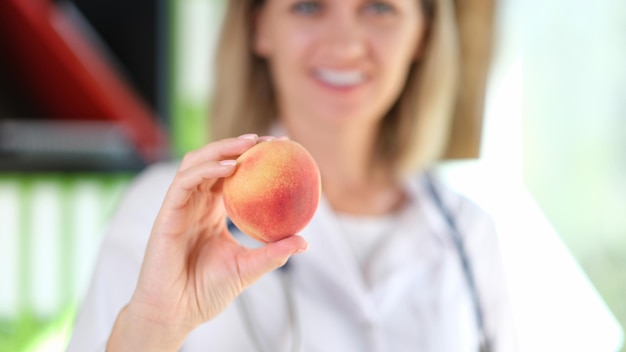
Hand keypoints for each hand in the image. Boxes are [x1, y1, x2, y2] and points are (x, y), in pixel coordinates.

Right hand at [107, 134, 307, 350]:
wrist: (176, 314)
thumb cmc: (207, 292)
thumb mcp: (247, 268)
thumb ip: (272, 254)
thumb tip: (304, 241)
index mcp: (212, 211)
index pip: (232, 175)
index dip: (253, 159)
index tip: (281, 150)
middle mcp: (196, 204)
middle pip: (214, 161)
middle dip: (239, 145)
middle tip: (270, 140)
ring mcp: (180, 207)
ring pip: (196, 163)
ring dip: (222, 149)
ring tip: (250, 144)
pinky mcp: (167, 214)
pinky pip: (185, 182)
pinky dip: (207, 170)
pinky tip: (231, 168)